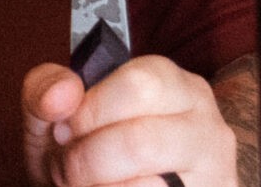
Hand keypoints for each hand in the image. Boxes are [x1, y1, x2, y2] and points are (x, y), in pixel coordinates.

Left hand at [21, 55, 237, 186]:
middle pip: (140, 141)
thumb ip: (46, 88)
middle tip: (67, 167)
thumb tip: (62, 94)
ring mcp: (214, 176)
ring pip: (147, 186)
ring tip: (85, 184)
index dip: (89, 111)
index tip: (64, 130)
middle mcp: (207, 128)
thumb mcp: (58, 114)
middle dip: (88, 159)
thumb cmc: (88, 150)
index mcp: (178, 87)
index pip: (139, 84)